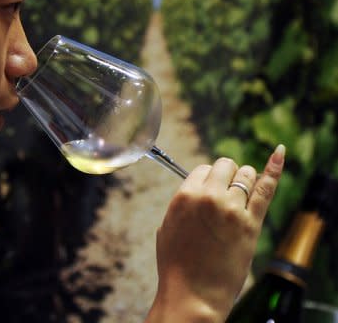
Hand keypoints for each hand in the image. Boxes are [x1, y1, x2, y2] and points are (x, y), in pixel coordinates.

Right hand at [146, 144, 284, 322]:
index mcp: (185, 196)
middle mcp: (209, 196)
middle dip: (226, 176)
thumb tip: (199, 186)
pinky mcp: (252, 223)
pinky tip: (279, 152)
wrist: (194, 295)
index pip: (203, 169)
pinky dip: (274, 168)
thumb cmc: (177, 264)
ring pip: (245, 174)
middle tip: (225, 196)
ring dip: (244, 181)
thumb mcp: (168, 225)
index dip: (208, 180)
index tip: (210, 192)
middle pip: (224, 165)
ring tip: (240, 199)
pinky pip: (266, 188)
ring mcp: (232, 209)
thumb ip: (184, 201)